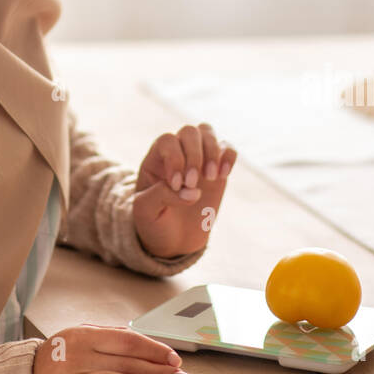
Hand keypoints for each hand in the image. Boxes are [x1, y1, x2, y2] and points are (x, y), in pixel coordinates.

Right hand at [32, 324, 189, 373]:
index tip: (174, 358)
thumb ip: (107, 335)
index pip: (126, 339)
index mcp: (82, 336)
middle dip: (157, 369)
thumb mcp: (77, 339)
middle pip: (124, 361)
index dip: (153, 348)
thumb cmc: (57, 362)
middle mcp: (76, 356)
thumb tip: (140, 335)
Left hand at [132, 122, 235, 258]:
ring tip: (211, 178)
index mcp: (155, 159)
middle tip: (192, 183)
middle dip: (194, 156)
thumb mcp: (145, 211)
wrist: (174, 241)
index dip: (175, 159)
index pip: (167, 141)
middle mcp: (177, 153)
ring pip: (207, 132)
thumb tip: (192, 191)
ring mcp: (198, 159)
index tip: (177, 184)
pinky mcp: (217, 169)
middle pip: (189, 132)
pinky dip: (229, 156)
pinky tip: (223, 175)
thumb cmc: (155, 222)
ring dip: (212, 152)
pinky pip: (227, 147)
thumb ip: (161, 195)